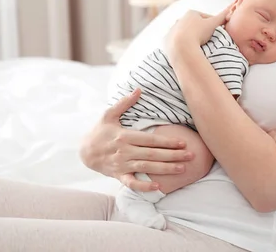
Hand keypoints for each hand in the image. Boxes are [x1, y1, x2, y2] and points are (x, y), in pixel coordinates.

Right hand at [79, 89, 194, 191]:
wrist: (84, 151)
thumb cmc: (99, 131)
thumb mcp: (109, 115)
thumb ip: (124, 103)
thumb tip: (138, 89)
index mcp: (125, 136)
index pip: (150, 139)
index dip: (167, 141)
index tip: (182, 142)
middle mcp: (125, 151)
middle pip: (153, 154)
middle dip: (173, 155)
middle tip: (190, 155)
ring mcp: (122, 165)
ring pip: (147, 167)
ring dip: (165, 169)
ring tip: (182, 169)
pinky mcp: (119, 176)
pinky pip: (132, 183)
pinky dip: (144, 186)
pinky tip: (158, 186)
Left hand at [164, 5, 231, 58]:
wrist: (181, 47)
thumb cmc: (198, 33)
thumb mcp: (213, 24)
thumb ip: (223, 16)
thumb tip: (235, 6)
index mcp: (191, 13)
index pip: (205, 18)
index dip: (212, 26)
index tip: (216, 33)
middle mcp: (180, 19)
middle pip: (195, 26)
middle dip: (201, 32)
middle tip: (208, 42)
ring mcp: (172, 30)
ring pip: (185, 34)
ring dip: (191, 39)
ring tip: (198, 47)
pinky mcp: (167, 40)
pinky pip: (176, 43)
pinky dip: (182, 46)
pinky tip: (187, 51)